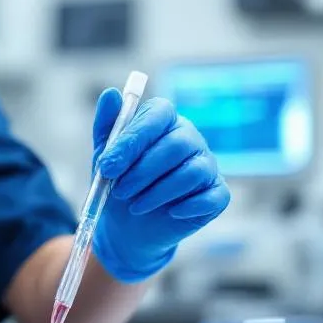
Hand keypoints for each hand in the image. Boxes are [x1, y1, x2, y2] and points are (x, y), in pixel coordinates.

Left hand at [89, 89, 230, 282]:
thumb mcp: (105, 157)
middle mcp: (189, 139)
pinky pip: (213, 196)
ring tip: (135, 206)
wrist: (127, 229)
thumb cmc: (118, 185)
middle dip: (143, 170)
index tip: (107, 165)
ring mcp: (207, 166)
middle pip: (177, 144)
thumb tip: (110, 93)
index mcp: (164, 122)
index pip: (159, 113)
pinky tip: (169, 213)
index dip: (133, 138)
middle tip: (119, 191)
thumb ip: (107, 126)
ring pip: (192, 172)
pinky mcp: (217, 194)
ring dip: (158, 192)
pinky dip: (188, 206)